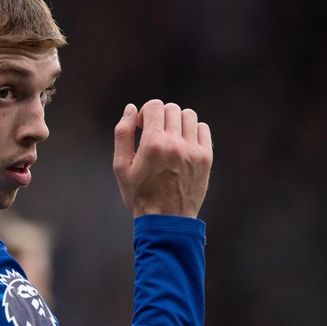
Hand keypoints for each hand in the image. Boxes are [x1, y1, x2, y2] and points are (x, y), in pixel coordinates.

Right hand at [113, 99, 212, 217]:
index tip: (142, 126)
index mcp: (152, 144)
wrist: (166, 220)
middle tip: (154, 134)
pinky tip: (183, 144)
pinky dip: (192, 130)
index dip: (145, 112)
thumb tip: (130, 109)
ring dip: (176, 121)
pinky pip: (203, 128)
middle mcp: (175, 144)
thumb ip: (122, 134)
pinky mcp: (206, 158)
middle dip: (160, 117)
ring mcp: (193, 150)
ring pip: (188, 115)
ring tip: (170, 137)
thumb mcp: (120, 166)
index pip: (154, 106)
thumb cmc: (139, 194)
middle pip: (171, 109)